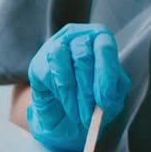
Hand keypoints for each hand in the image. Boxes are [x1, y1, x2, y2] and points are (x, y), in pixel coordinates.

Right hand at [26, 24, 130, 151]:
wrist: (65, 114)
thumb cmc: (91, 99)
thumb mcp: (110, 97)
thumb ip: (112, 94)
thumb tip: (105, 98)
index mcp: (100, 39)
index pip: (104, 47)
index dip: (106, 74)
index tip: (105, 99)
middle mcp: (77, 36)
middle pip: (83, 57)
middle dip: (87, 91)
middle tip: (89, 115)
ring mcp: (55, 46)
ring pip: (63, 62)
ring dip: (72, 93)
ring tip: (77, 114)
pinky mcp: (38, 63)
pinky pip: (49, 75)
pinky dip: (60, 94)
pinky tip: (66, 105)